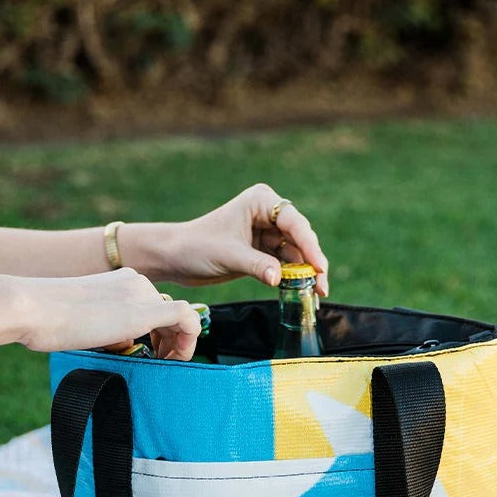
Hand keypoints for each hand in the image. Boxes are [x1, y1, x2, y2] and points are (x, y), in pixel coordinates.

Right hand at [15, 269, 201, 360]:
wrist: (30, 307)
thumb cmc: (43, 319)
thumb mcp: (81, 320)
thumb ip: (105, 328)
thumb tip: (120, 346)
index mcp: (119, 280)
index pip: (152, 304)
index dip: (159, 332)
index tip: (150, 352)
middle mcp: (135, 281)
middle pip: (168, 311)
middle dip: (169, 340)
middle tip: (160, 362)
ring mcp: (140, 293)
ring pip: (179, 316)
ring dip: (178, 344)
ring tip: (166, 365)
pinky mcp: (143, 311)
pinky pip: (186, 318)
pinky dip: (190, 338)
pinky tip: (178, 358)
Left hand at [122, 183, 328, 293]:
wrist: (175, 258)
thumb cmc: (196, 247)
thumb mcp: (228, 256)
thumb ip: (257, 265)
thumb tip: (279, 278)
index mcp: (261, 201)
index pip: (293, 222)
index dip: (309, 245)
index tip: (319, 267)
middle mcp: (268, 214)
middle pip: (300, 238)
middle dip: (311, 262)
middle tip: (321, 286)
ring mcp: (267, 233)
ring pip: (295, 254)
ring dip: (305, 274)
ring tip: (316, 295)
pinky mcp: (262, 252)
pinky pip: (284, 265)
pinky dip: (293, 278)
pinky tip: (303, 292)